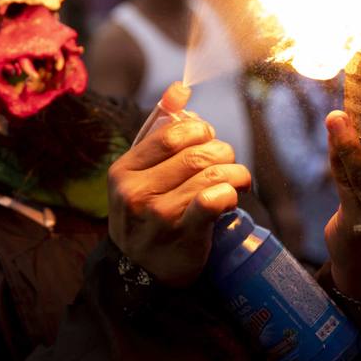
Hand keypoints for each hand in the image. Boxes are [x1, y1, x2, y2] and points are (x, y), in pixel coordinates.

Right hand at [108, 82, 252, 286]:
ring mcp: (157, 216)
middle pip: (195, 155)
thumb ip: (159, 127)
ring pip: (210, 176)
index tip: (208, 140)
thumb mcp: (141, 171)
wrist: (139, 273)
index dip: (200, 131)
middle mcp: (135, 192)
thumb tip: (181, 88)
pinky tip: (230, 197)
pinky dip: (228, 193)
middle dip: (222, 153)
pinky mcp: (182, 236)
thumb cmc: (145, 212)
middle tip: (227, 162)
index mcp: (123, 170)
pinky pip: (212, 202)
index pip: (172, 133)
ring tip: (237, 179)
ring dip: (234, 173)